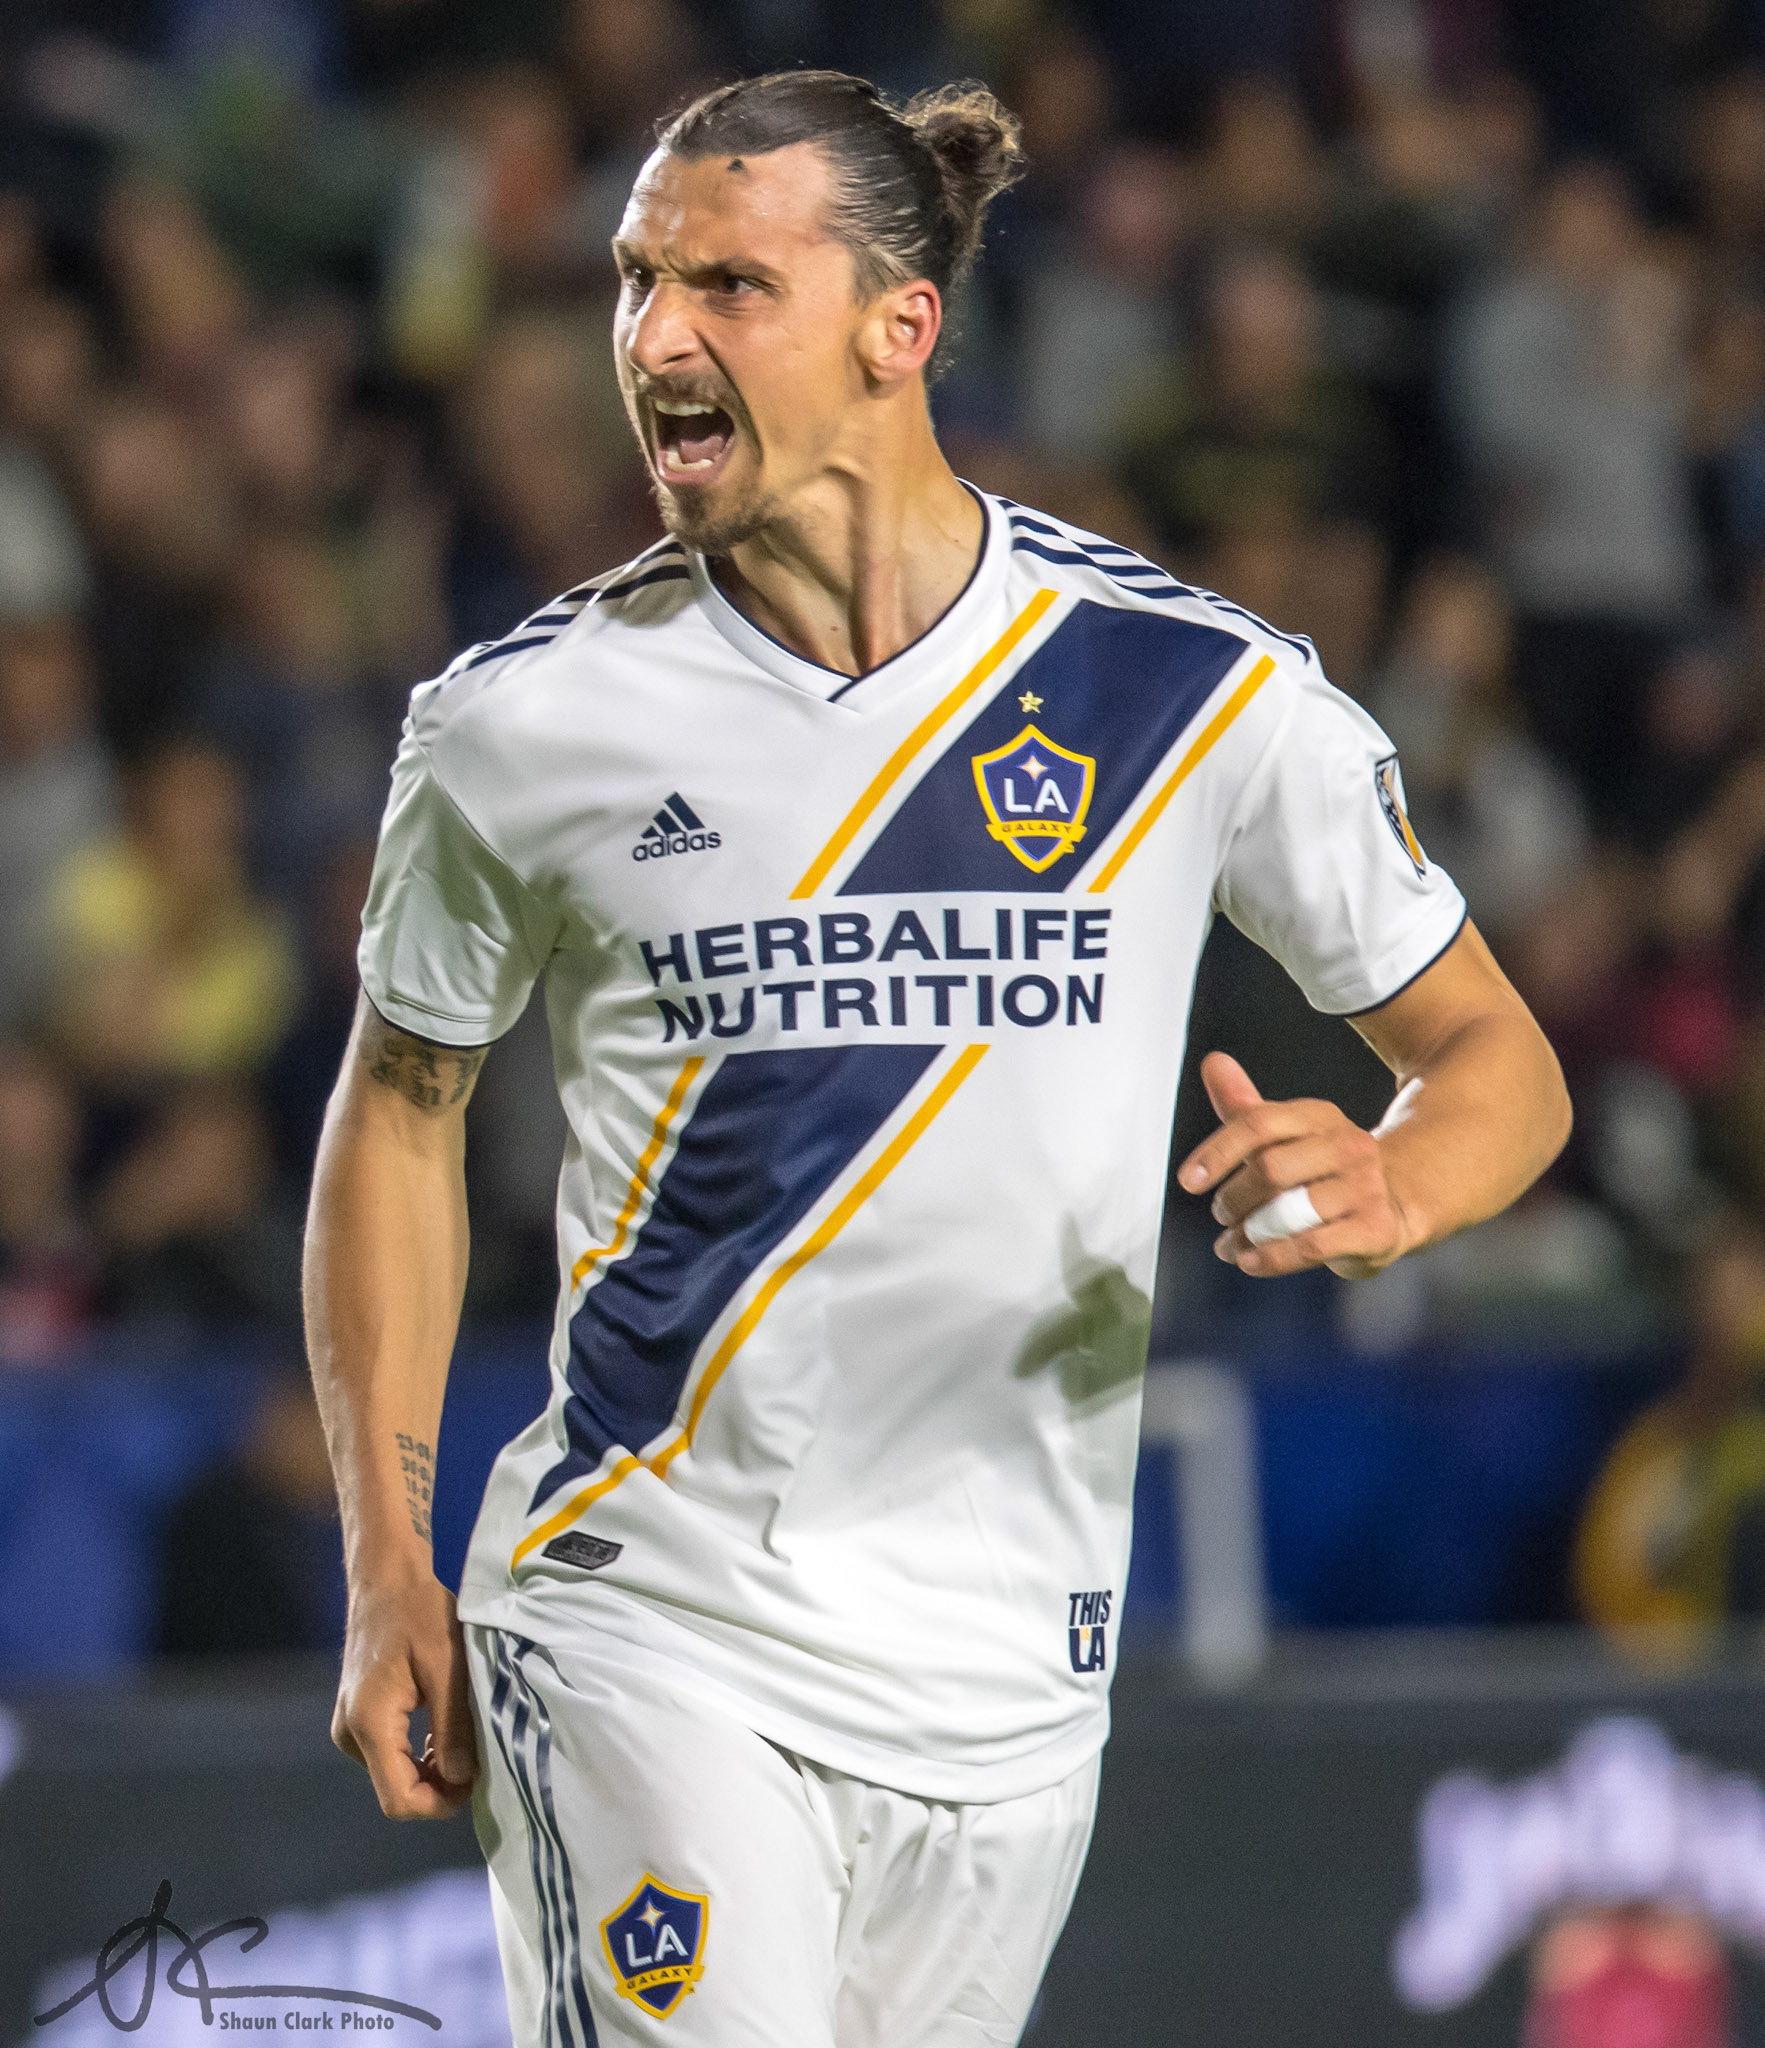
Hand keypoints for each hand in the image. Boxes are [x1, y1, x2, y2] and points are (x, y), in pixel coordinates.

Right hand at [333, 1566, 477, 1818]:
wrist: (386, 1578)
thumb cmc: (419, 1612)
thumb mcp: (447, 1667)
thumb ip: (453, 1727)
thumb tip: (460, 1780)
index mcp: (369, 1723)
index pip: (398, 1798)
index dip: (438, 1803)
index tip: (474, 1783)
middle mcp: (350, 1734)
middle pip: (396, 1789)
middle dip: (439, 1786)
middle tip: (476, 1760)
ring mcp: (349, 1727)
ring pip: (393, 1774)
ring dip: (430, 1769)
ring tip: (462, 1740)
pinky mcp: (356, 1718)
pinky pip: (388, 1754)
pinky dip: (418, 1754)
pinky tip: (441, 1731)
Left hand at [1176, 1052, 1415, 1279]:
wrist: (1398, 1203)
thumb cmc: (1325, 1168)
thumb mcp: (1287, 1134)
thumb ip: (1245, 1106)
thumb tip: (1213, 1062)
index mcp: (1318, 1116)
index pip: (1258, 1123)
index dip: (1217, 1152)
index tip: (1188, 1180)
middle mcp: (1347, 1145)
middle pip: (1270, 1168)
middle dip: (1233, 1198)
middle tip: (1223, 1214)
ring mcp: (1365, 1187)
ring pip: (1289, 1211)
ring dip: (1248, 1233)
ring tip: (1232, 1243)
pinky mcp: (1374, 1228)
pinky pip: (1312, 1245)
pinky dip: (1272, 1257)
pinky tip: (1251, 1260)